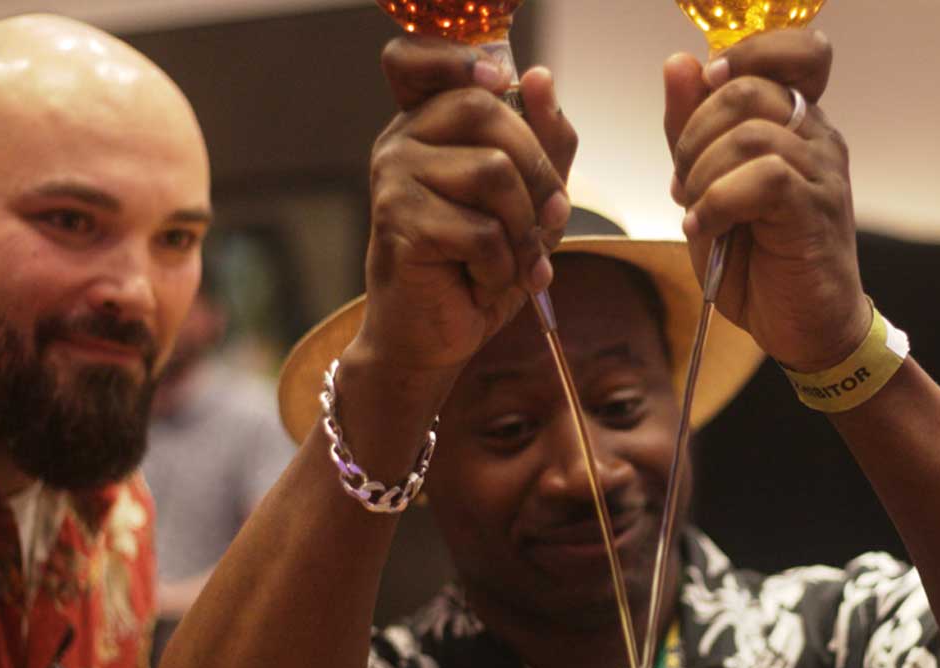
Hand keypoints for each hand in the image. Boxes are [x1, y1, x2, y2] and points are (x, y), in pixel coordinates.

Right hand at [354, 35, 578, 376]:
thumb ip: (543, 141)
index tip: (496, 82)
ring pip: (492, 171)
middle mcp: (400, 141)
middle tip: (546, 221)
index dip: (456, 57)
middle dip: (538, 172)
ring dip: (523, 229)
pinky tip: (483, 282)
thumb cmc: (476, 266)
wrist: (432, 337)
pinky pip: (481, 230)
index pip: (416, 58)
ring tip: (512, 260)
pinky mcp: (399, 224)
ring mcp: (393, 179)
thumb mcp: (527, 200)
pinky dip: (502, 266)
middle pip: (485, 110)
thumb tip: (539, 77)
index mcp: (426, 124)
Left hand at [664, 30, 868, 372]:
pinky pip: (762, 177)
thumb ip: (691, 127)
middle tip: (684, 180)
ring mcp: (821, 172)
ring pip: (749, 134)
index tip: (710, 88)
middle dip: (694, 133)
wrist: (804, 327)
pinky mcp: (814, 210)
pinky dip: (717, 203)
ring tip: (695, 211)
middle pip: (747, 89)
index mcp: (797, 122)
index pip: (798, 50)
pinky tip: (707, 228)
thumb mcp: (707, 186)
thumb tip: (680, 63)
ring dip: (702, 174)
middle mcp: (817, 137)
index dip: (748, 54)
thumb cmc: (759, 260)